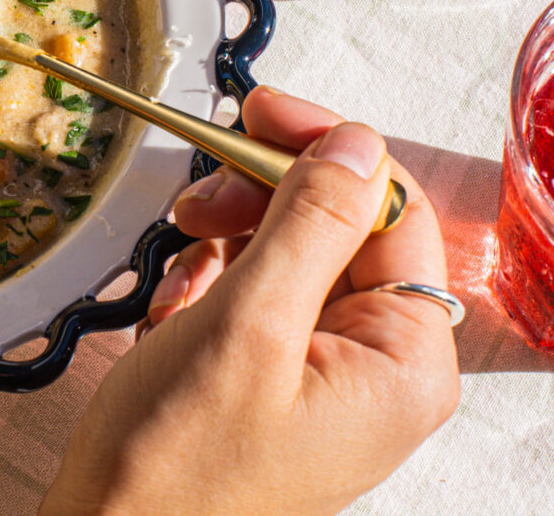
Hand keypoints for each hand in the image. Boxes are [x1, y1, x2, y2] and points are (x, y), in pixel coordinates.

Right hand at [40, 88, 458, 515]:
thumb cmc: (175, 465)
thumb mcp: (246, 327)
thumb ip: (309, 226)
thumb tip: (354, 144)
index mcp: (402, 360)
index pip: (390, 210)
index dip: (324, 150)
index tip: (255, 111)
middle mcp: (376, 366)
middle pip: (339, 228)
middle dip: (263, 197)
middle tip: (196, 195)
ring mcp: (323, 374)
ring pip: (289, 254)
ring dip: (228, 239)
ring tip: (178, 260)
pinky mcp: (272, 379)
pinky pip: (255, 296)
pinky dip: (211, 281)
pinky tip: (175, 300)